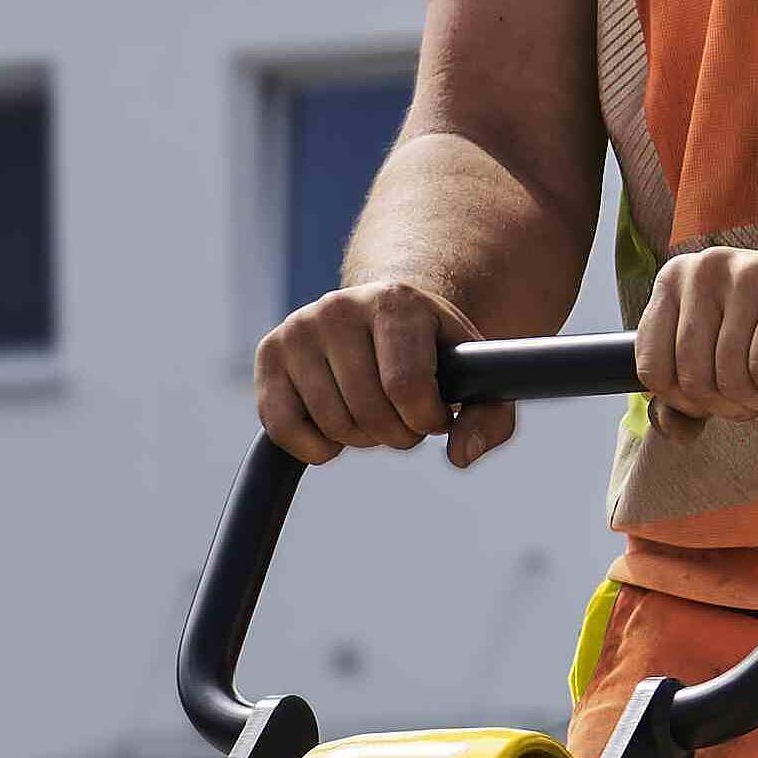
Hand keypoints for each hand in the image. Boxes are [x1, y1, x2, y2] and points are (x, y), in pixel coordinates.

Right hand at [253, 284, 507, 466]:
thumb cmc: (431, 351)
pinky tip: (335, 430)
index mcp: (395, 301)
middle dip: (396, 434)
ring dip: (360, 440)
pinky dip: (315, 448)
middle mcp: (339, 308)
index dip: (426, 420)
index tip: (434, 416)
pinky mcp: (268, 354)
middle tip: (404, 420)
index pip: (406, 386)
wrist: (380, 316)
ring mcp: (298, 329)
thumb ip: (489, 417)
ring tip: (373, 417)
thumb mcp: (473, 374)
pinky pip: (282, 430)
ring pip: (331, 425)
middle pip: (368, 411)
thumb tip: (461, 456)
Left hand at [630, 243, 757, 423]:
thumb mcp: (731, 367)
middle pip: (692, 378)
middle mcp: (707, 266)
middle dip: (732, 406)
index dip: (690, 403)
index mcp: (677, 280)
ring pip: (729, 375)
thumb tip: (671, 429)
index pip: (653, 370)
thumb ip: (691, 399)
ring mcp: (750, 270)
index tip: (727, 396)